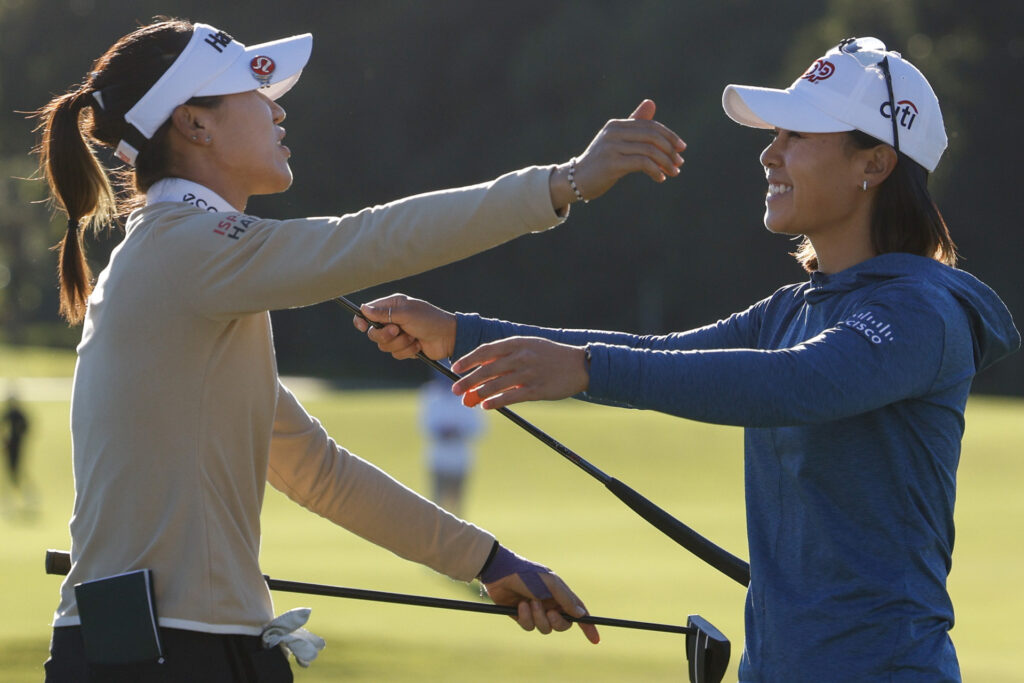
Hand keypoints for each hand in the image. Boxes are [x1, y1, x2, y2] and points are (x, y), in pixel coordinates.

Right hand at [353, 293, 456, 359]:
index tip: (362, 326)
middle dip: (385, 335)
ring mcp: (398, 335)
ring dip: (400, 343)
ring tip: (413, 337)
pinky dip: (407, 351)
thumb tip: (363, 309)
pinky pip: (395, 354)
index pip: (368, 312)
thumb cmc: (429, 320)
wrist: (448, 337)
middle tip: (397, 330)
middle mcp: (392, 320)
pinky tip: (418, 345)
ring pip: (384, 346)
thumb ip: (384, 313)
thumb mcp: (406, 313)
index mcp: (392, 306)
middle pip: (373, 333)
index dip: (361, 320)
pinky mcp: (405, 348)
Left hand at [451, 337, 588, 409]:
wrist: (580, 365)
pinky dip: (496, 401)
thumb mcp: (529, 346)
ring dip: (478, 393)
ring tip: (466, 400)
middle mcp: (521, 356)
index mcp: (517, 343)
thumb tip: (483, 366)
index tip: (455, 368)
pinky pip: (511, 397)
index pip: (486, 351)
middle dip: (468, 380)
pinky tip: (486, 406)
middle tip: (455, 389)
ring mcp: (529, 373)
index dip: (468, 360)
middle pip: (488, 369)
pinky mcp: (537, 390)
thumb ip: (508, 354)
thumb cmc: (550, 356)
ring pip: (497, 384)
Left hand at [482, 571, 599, 643]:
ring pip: (545, 628)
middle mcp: (550, 604)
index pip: (578, 613)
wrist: (500, 572)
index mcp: (560, 594)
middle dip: (557, 622)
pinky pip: (529, 627)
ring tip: (529, 602)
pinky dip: (525, 617)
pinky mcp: (522, 616)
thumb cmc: (527, 574)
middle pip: (562, 625)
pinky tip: (520, 605)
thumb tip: (581, 615)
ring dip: (538, 618)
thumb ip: (566, 599)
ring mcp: (536, 611)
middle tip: (550, 613)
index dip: (588, 626)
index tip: (595, 640)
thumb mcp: (550, 584)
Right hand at [549, 99, 685, 208]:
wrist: (576, 180)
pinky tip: (660, 178)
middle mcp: (613, 132)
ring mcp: (611, 147)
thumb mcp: (617, 141)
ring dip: (666, 163)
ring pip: (649, 150)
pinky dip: (655, 170)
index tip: (681, 148)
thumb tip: (651, 103)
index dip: (669, 136)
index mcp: (616, 125)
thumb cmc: (600, 161)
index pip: (650, 126)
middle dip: (670, 149)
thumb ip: (634, 124)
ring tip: (673, 172)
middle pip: (652, 136)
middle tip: (679, 162)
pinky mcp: (612, 164)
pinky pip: (642, 163)